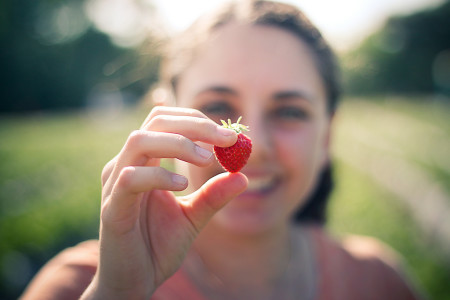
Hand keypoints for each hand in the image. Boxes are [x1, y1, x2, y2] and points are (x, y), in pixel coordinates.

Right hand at [81, 107, 247, 299]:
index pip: (166, 121)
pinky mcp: (112, 208)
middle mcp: (126, 165)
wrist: (135, 282)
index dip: (198, 120)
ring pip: (140, 141)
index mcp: (144, 163)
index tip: (230, 135)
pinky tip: (184, 185)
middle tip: (227, 139)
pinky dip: (160, 176)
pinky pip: (131, 179)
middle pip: (156, 121)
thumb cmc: (157, 246)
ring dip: (179, 143)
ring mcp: (115, 184)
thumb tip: (244, 177)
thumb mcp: (193, 217)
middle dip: (195, 124)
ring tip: (208, 159)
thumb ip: (213, 196)